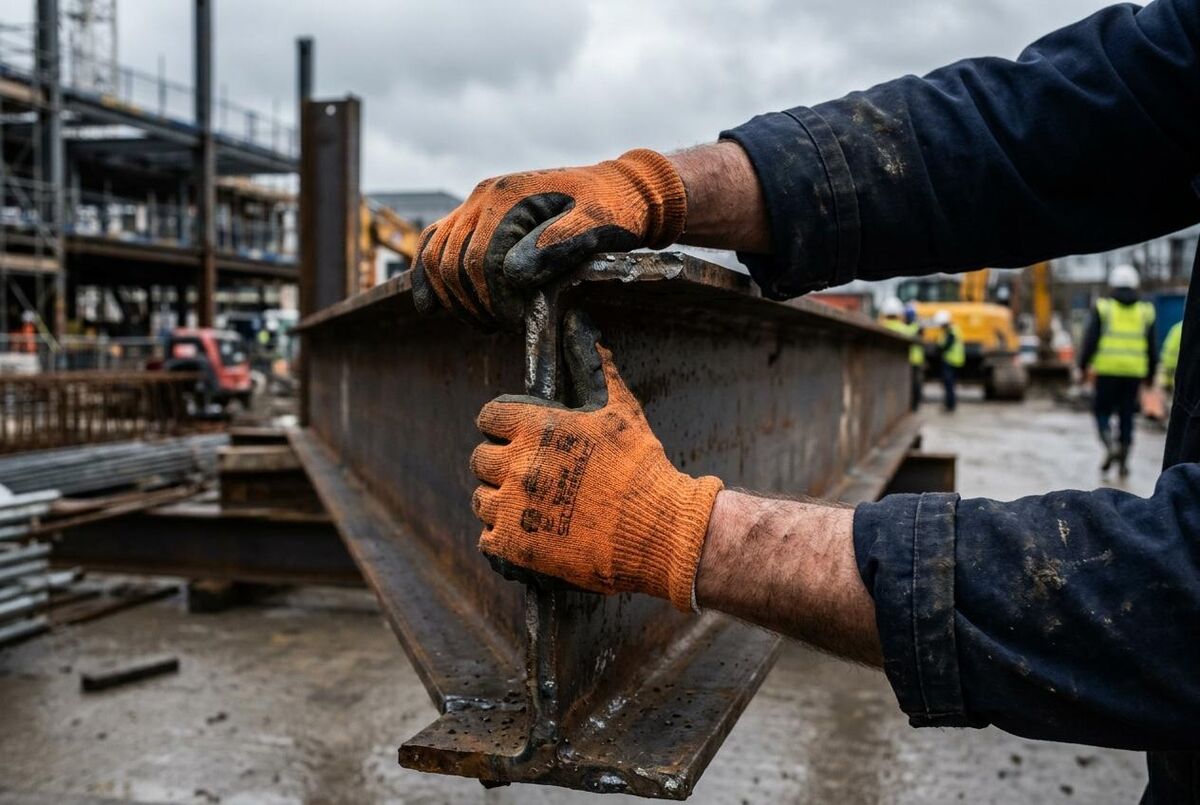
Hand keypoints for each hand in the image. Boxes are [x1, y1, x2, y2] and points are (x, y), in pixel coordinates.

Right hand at [412, 150, 686, 327]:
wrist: (621, 188)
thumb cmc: (616, 211)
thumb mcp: (598, 226)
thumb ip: (558, 245)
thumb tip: (513, 273)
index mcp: (509, 197)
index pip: (480, 262)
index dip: (495, 300)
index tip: (518, 322)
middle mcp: (485, 194)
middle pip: (453, 262)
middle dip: (474, 303)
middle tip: (503, 327)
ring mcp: (477, 202)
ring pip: (436, 255)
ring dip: (454, 297)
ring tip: (486, 322)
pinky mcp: (477, 213)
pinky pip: (435, 241)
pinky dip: (426, 275)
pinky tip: (428, 306)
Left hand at [469, 311, 721, 609]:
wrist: (658, 528)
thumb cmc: (641, 465)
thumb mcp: (620, 407)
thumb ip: (594, 366)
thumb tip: (581, 323)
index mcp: (536, 427)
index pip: (488, 418)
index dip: (500, 427)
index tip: (516, 437)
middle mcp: (518, 464)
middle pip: (479, 460)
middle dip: (500, 464)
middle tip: (527, 474)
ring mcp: (513, 506)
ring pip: (481, 500)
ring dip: (499, 500)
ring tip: (529, 506)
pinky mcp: (515, 545)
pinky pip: (486, 538)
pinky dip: (501, 537)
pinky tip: (527, 533)